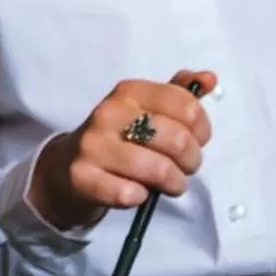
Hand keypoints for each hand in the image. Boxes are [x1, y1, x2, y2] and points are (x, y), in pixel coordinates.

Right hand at [27, 71, 216, 232]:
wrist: (66, 169)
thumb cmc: (117, 139)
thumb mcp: (145, 110)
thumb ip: (178, 93)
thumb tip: (208, 78)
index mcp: (129, 91)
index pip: (186, 105)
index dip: (202, 129)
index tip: (196, 140)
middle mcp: (110, 113)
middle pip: (179, 140)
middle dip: (191, 161)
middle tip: (183, 168)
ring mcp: (93, 145)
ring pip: (159, 169)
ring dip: (173, 183)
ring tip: (168, 184)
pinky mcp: (82, 177)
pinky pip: (130, 194)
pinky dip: (141, 198)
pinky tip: (136, 192)